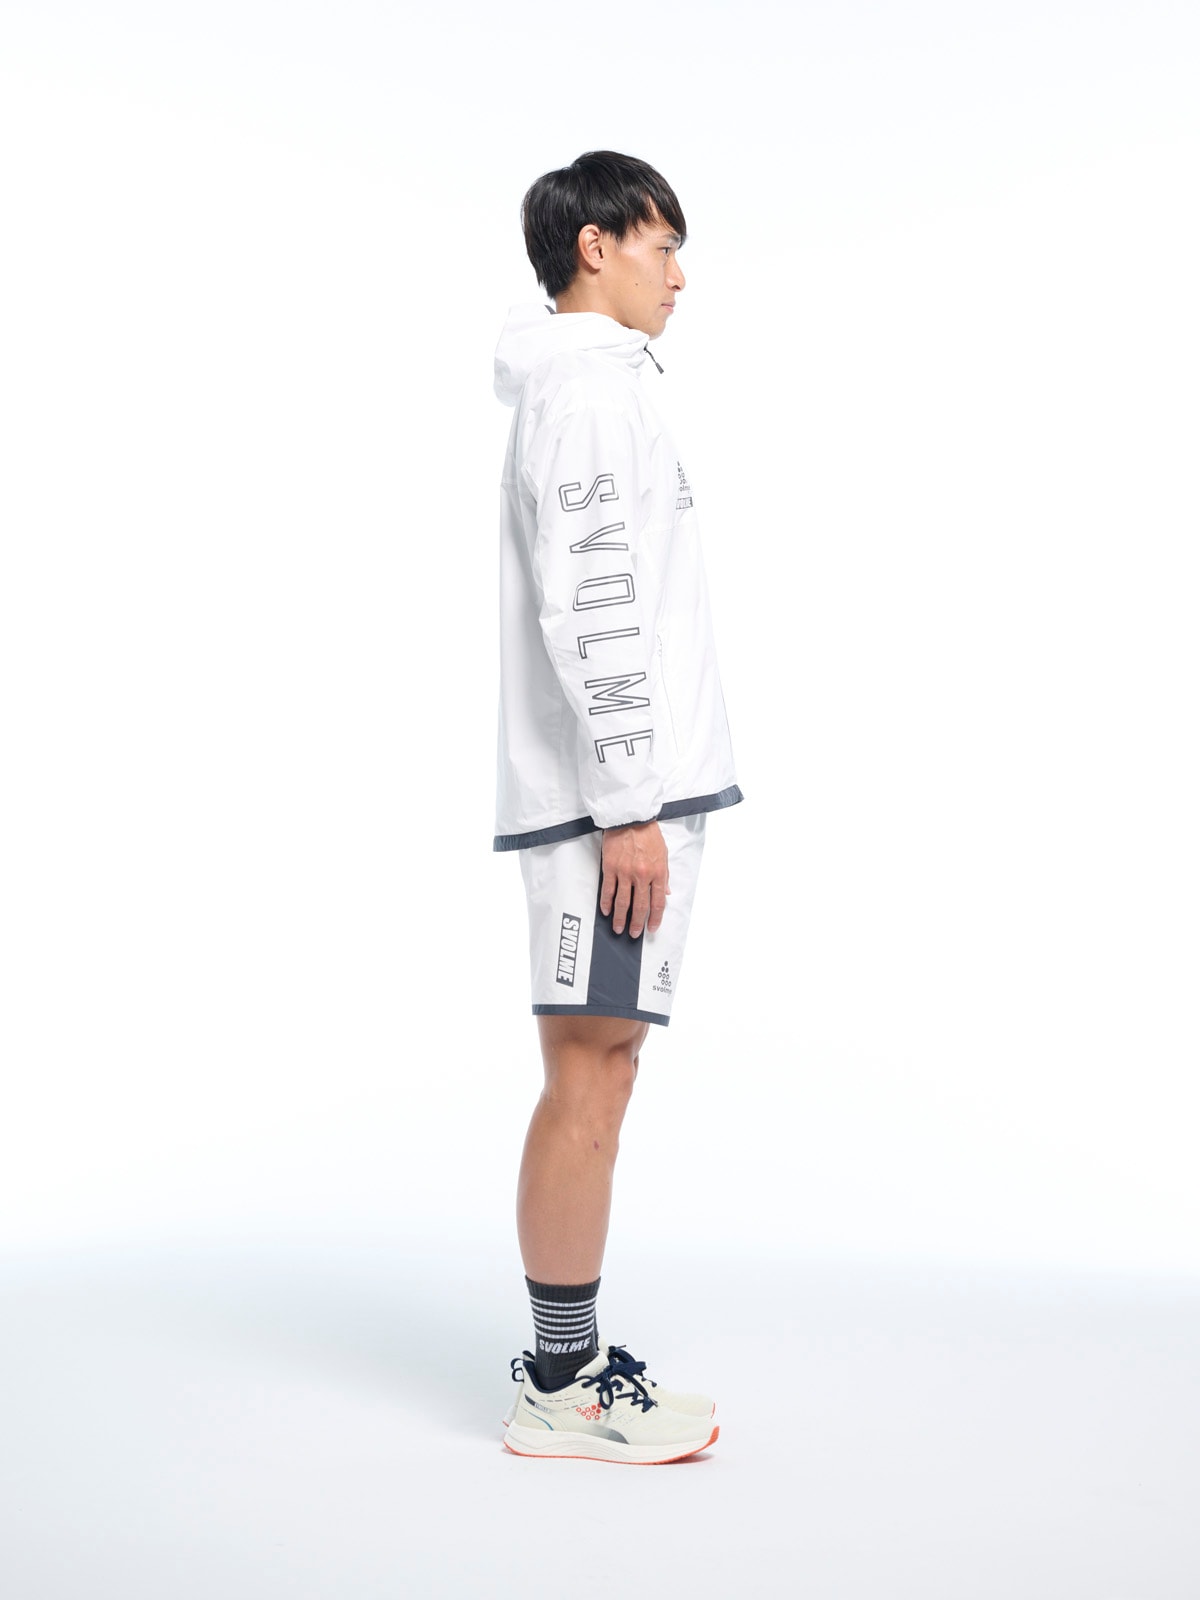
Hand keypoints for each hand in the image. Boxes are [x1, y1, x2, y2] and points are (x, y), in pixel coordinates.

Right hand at [600, 821, 669, 938]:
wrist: (630, 818)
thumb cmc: (648, 834)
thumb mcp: (663, 854)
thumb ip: (664, 875)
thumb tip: (666, 893)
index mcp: (657, 873)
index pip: (657, 902)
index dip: (655, 918)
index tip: (652, 928)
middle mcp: (642, 875)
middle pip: (640, 906)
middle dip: (637, 923)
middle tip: (634, 933)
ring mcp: (625, 873)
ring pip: (623, 902)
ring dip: (620, 918)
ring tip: (618, 928)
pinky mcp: (610, 868)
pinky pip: (608, 890)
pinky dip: (607, 903)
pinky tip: (607, 911)